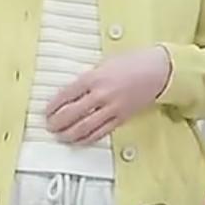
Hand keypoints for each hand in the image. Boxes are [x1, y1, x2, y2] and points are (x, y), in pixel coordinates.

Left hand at [46, 47, 172, 144]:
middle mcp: (101, 94)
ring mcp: (112, 108)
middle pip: (71, 114)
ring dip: (69, 134)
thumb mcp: (105, 63)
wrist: (158, 70)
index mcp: (94, 77)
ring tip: (61, 137)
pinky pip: (101, 132)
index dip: (52, 106)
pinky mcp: (122, 118)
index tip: (46, 111)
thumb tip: (71, 93)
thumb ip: (88, 78)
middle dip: (57, 123)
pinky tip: (79, 141)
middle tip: (50, 126)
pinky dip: (87, 139)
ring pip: (85, 127)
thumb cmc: (133, 62)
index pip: (65, 95)